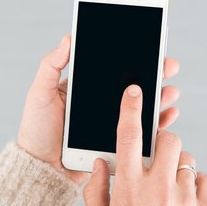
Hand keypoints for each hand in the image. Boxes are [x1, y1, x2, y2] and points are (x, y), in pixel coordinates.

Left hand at [17, 35, 180, 185]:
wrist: (40, 168)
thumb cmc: (36, 131)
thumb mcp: (40, 93)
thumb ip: (51, 65)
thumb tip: (68, 38)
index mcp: (87, 89)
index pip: (114, 69)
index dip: (133, 58)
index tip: (150, 48)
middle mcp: (102, 104)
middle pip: (133, 85)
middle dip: (155, 74)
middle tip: (169, 66)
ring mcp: (112, 124)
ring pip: (142, 106)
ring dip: (161, 96)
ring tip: (170, 90)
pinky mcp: (118, 143)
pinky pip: (142, 132)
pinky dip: (158, 122)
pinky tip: (168, 114)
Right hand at [83, 84, 206, 205]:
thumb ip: (95, 192)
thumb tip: (99, 164)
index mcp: (129, 189)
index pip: (128, 137)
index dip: (131, 109)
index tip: (135, 91)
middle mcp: (158, 187)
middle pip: (168, 138)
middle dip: (163, 139)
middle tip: (156, 156)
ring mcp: (184, 197)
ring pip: (186, 159)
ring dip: (176, 166)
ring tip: (169, 189)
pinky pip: (205, 179)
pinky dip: (196, 184)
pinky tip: (185, 200)